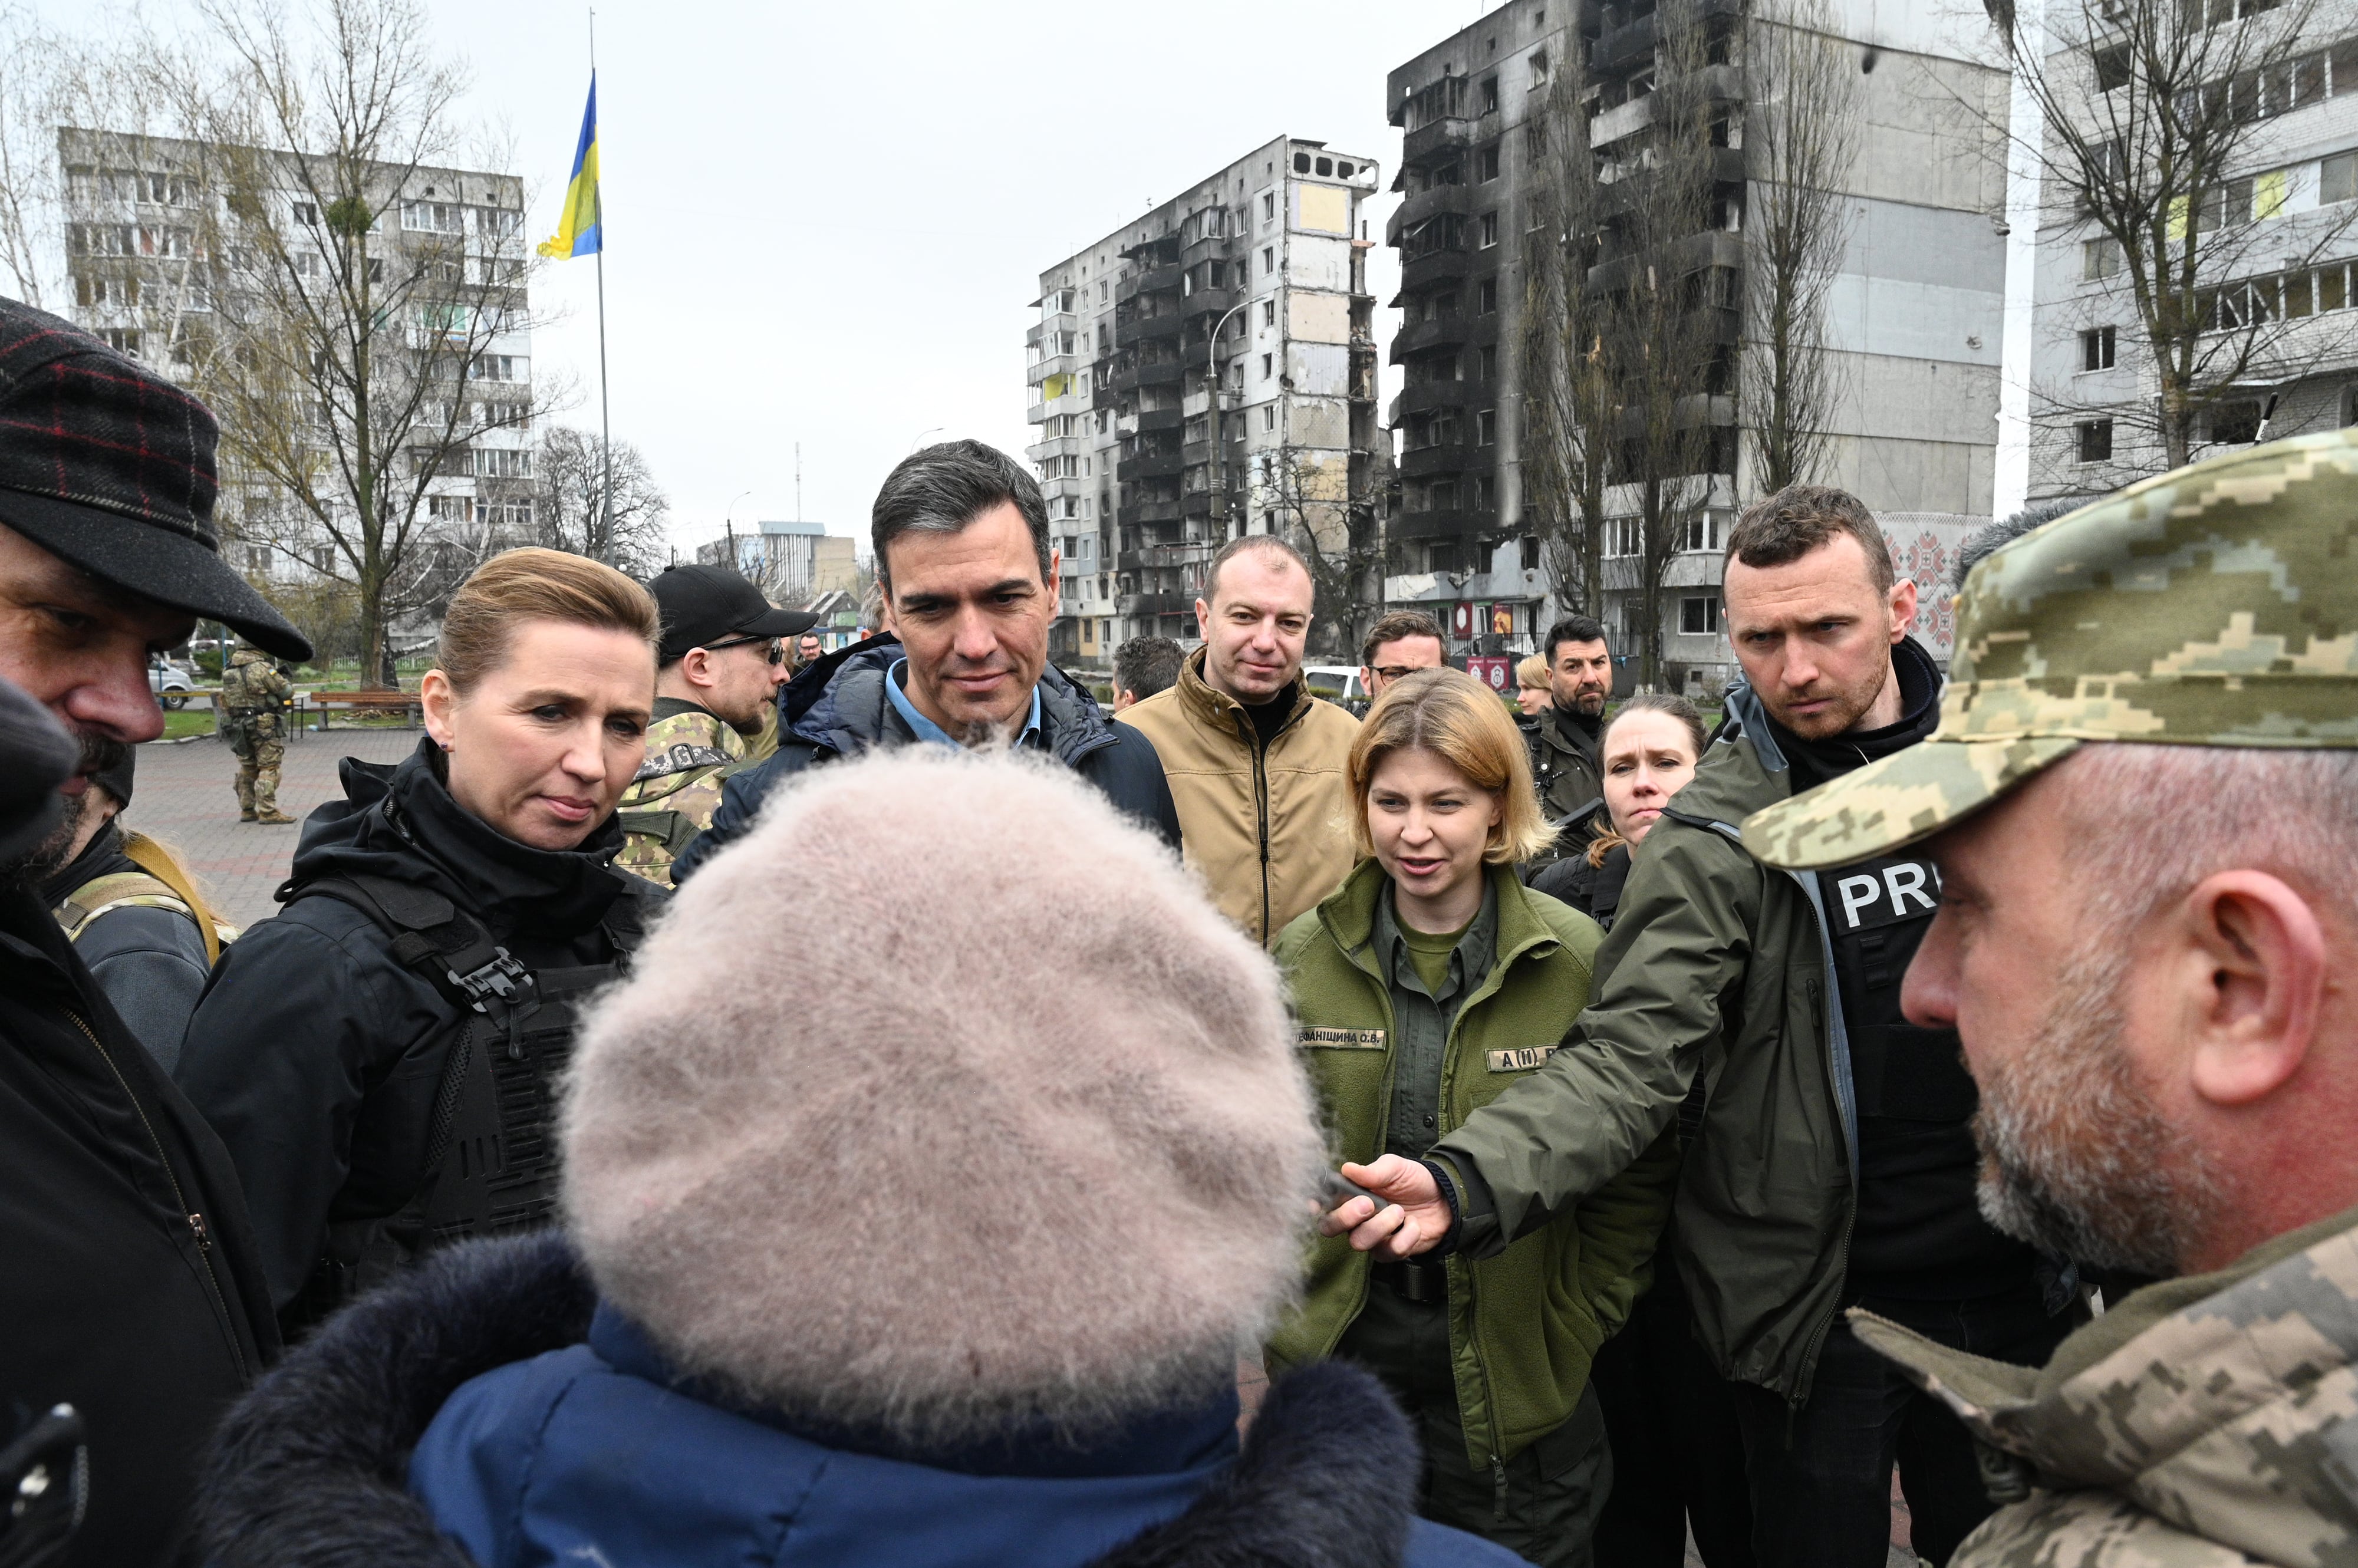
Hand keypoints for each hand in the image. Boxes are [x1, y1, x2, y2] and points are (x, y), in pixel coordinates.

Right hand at [1316, 1155, 1449, 1259]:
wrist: (1445, 1199)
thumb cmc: (1414, 1180)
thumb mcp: (1396, 1168)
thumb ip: (1372, 1171)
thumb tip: (1347, 1169)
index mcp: (1349, 1196)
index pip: (1322, 1204)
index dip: (1313, 1206)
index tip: (1315, 1205)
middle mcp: (1355, 1219)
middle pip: (1330, 1228)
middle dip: (1346, 1217)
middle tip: (1368, 1204)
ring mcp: (1371, 1237)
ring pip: (1359, 1242)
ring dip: (1381, 1225)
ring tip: (1400, 1211)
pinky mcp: (1390, 1252)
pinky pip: (1388, 1252)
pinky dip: (1405, 1236)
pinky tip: (1414, 1225)